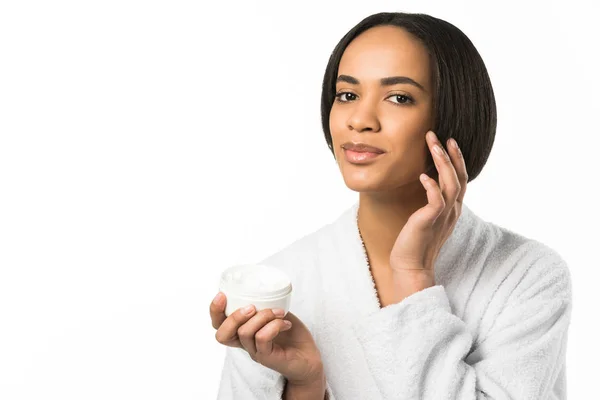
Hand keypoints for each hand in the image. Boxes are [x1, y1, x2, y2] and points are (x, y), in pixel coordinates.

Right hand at [209, 292, 324, 385]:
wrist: (310, 359)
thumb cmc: (292, 336)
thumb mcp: (276, 314)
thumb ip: (266, 304)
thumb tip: (262, 286)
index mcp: (243, 332)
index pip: (219, 325)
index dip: (214, 310)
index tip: (222, 294)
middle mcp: (245, 344)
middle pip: (222, 334)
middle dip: (233, 316)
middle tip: (252, 307)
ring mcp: (255, 352)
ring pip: (244, 332)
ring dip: (262, 316)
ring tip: (279, 312)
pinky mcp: (268, 358)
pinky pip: (262, 338)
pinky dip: (274, 325)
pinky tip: (286, 323)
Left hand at [389, 130, 467, 278]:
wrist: (411, 266)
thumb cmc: (414, 241)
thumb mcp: (426, 217)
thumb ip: (431, 201)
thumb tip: (425, 182)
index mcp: (452, 208)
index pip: (460, 179)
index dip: (457, 160)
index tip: (449, 141)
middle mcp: (452, 210)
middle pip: (459, 177)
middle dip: (452, 155)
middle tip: (442, 136)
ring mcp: (443, 216)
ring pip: (451, 184)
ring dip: (443, 163)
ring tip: (434, 145)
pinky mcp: (430, 222)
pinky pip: (436, 201)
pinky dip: (431, 186)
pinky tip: (422, 175)